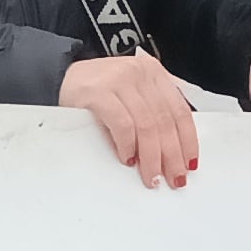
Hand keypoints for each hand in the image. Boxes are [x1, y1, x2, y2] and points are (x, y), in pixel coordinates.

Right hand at [59, 53, 200, 188]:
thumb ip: (152, 111)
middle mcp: (140, 73)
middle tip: (173, 178)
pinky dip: (127, 145)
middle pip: (165, 120)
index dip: (187, 140)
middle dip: (171, 155)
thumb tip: (172, 151)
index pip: (179, 110)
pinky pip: (122, 124)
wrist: (60, 77)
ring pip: (147, 125)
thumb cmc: (97, 91)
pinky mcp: (99, 92)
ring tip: (151, 175)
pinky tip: (128, 158)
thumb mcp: (131, 95)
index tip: (189, 163)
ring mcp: (119, 80)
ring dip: (152, 156)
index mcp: (154, 73)